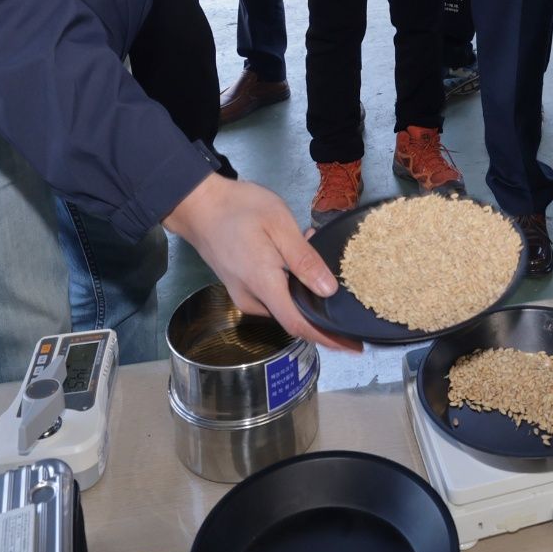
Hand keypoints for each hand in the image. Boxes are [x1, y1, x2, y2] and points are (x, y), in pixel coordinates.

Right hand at [163, 172, 360, 352]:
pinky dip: (288, 280)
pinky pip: (271, 293)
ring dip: (303, 285)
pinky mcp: (240, 286)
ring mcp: (243, 294)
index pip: (300, 325)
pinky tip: (291, 250)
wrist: (198, 204)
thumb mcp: (279, 225)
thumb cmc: (238, 209)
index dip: (328, 338)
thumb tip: (328, 291)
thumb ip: (304, 260)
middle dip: (319, 302)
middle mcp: (252, 299)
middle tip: (337, 272)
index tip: (354, 347)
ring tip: (309, 242)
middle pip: (294, 317)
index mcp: (264, 285)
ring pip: (283, 302)